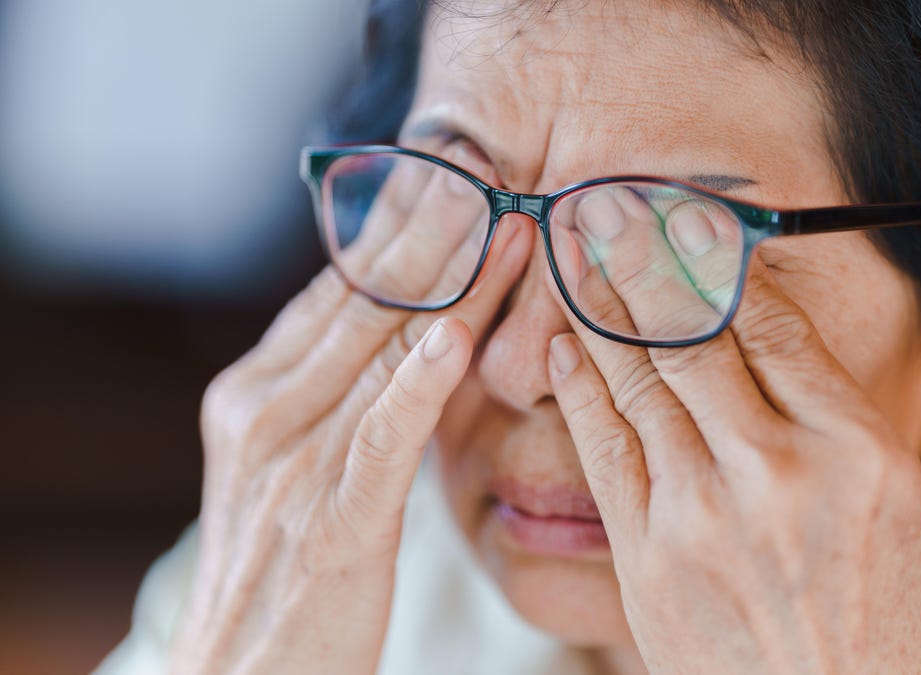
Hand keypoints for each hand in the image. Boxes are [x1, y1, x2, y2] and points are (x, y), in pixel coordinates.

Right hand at [169, 171, 532, 673]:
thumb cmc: (283, 571)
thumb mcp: (293, 465)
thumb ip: (336, 397)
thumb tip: (401, 332)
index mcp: (256, 393)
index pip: (339, 290)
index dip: (402, 228)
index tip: (460, 174)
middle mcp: (267, 412)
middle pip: (368, 305)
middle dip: (438, 234)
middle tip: (499, 169)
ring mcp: (295, 466)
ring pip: (386, 356)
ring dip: (453, 288)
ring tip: (510, 226)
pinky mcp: (334, 525)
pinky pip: (382, 441)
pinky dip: (418, 386)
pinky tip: (459, 338)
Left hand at [545, 195, 920, 673]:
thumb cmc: (913, 647)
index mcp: (856, 456)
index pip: (779, 331)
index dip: (731, 266)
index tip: (698, 219)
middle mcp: (769, 472)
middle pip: (694, 337)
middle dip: (647, 260)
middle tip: (610, 203)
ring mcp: (696, 514)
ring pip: (640, 382)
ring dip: (603, 306)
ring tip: (574, 247)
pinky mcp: (645, 557)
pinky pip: (604, 452)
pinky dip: (582, 390)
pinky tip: (565, 343)